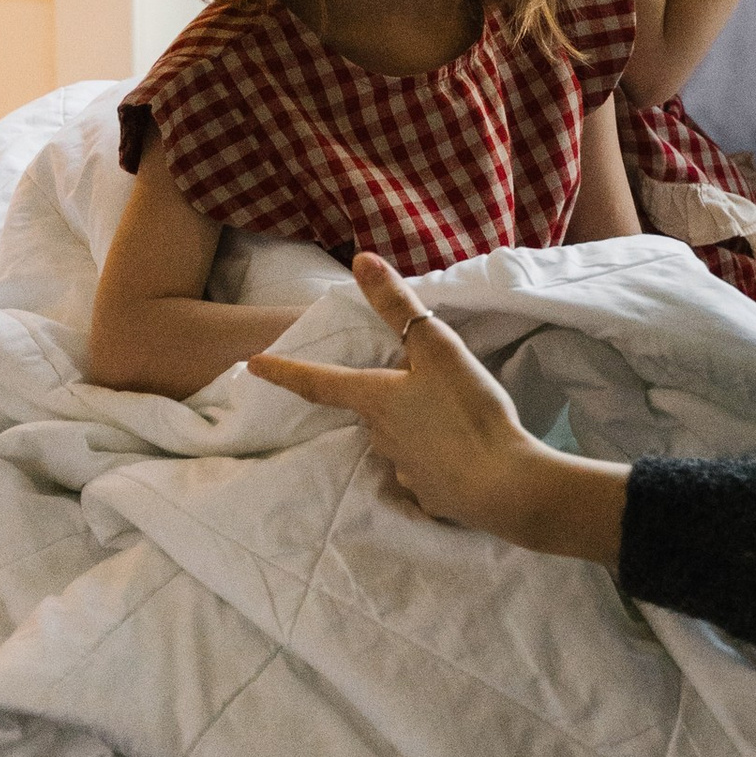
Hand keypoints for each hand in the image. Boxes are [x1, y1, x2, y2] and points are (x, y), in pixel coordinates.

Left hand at [247, 254, 625, 561]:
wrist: (503, 484)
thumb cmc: (468, 410)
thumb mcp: (437, 349)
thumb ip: (398, 306)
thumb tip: (361, 260)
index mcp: (375, 399)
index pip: (318, 382)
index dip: (284, 371)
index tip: (252, 365)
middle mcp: (380, 436)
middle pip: (371, 410)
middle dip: (382, 398)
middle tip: (418, 386)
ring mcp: (404, 470)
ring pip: (399, 440)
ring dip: (414, 429)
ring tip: (449, 421)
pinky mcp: (430, 496)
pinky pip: (426, 471)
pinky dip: (436, 461)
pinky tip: (459, 457)